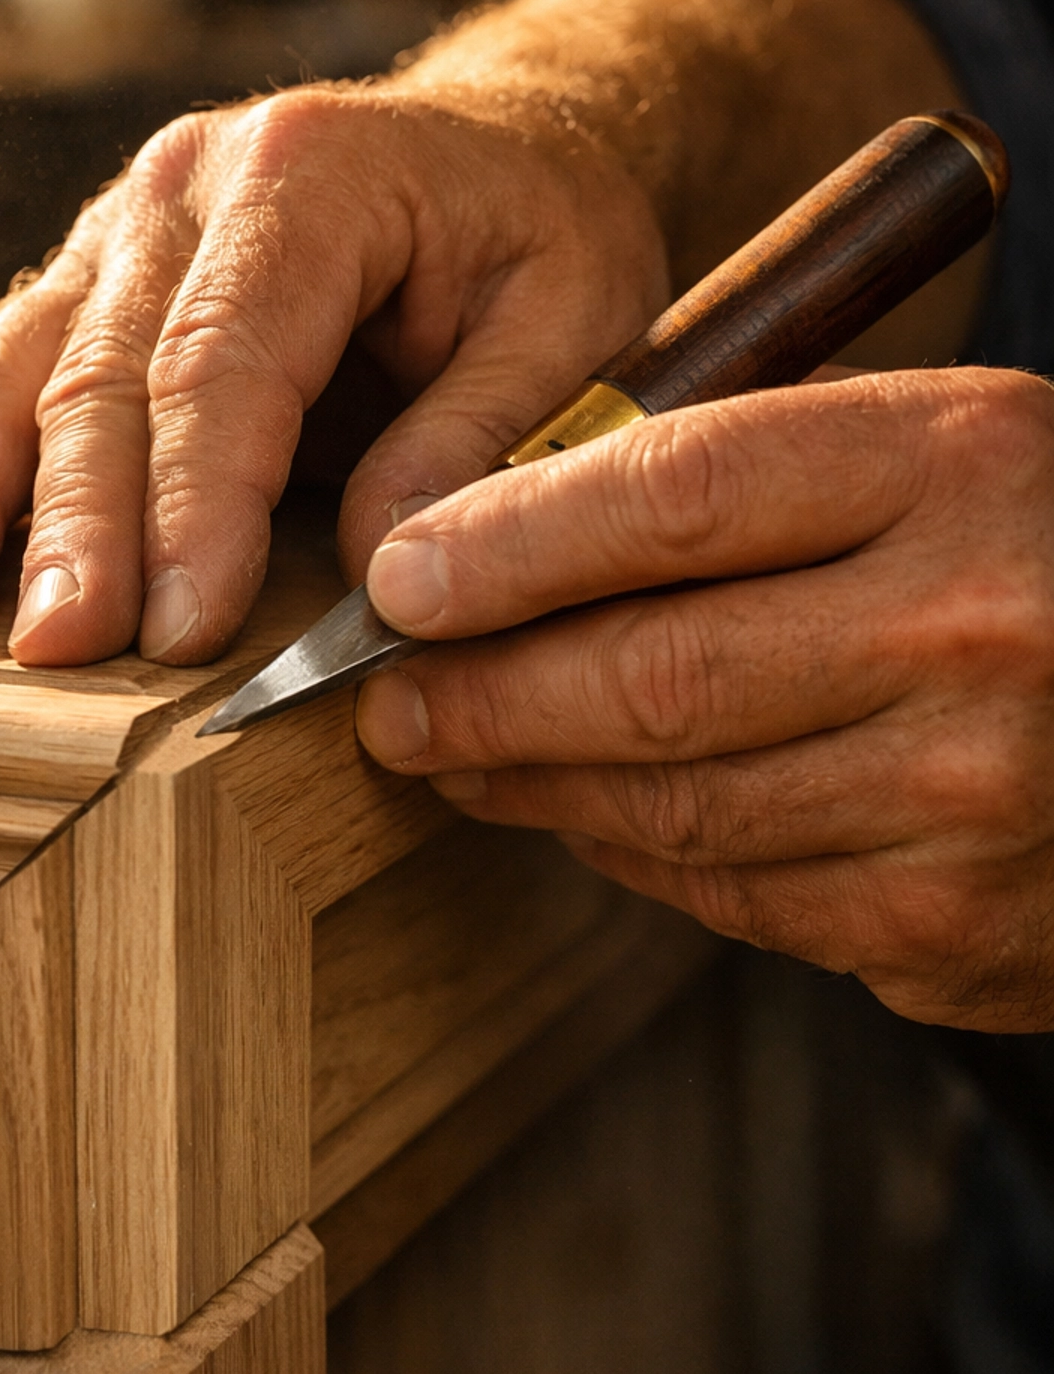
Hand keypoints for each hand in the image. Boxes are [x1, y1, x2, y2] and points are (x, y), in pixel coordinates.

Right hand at [0, 84, 666, 663]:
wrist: (498, 142)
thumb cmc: (542, 235)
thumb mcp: (575, 316)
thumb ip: (484, 434)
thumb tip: (374, 567)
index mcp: (311, 176)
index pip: (227, 358)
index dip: (193, 501)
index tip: (173, 629)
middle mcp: (188, 186)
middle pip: (102, 371)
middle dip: (67, 522)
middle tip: (47, 654)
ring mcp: (120, 228)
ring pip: (11, 366)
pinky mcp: (86, 281)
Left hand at [354, 368, 1053, 1031]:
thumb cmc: (1029, 547)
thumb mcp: (929, 443)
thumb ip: (747, 463)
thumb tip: (492, 529)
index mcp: (956, 462)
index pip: (673, 497)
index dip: (506, 544)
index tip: (396, 578)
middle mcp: (973, 629)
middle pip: (652, 675)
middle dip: (480, 696)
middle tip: (384, 700)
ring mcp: (972, 798)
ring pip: (676, 808)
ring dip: (534, 788)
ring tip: (455, 755)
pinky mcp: (958, 930)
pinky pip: (736, 898)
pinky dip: (635, 857)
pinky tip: (585, 815)